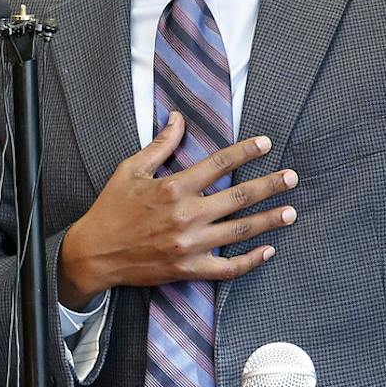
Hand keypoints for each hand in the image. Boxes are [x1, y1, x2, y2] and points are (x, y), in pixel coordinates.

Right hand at [58, 116, 294, 306]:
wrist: (92, 254)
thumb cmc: (110, 209)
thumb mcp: (130, 170)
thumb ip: (160, 145)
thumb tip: (177, 117)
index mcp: (173, 187)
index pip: (220, 164)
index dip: (246, 152)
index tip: (267, 144)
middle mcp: (186, 215)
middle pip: (239, 197)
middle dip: (270, 186)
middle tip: (292, 178)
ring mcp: (189, 245)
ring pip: (240, 231)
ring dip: (269, 221)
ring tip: (291, 212)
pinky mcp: (188, 269)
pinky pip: (227, 269)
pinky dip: (250, 261)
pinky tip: (268, 251)